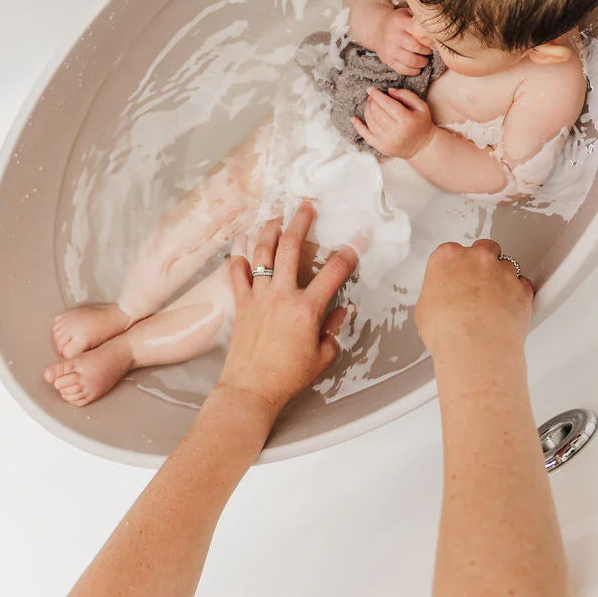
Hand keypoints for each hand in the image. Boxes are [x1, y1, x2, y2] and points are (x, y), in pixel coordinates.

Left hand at [218, 202, 356, 413]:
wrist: (250, 390)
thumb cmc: (288, 377)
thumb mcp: (322, 356)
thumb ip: (334, 329)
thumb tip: (343, 309)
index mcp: (307, 309)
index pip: (334, 271)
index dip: (351, 251)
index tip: (361, 235)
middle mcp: (282, 295)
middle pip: (292, 247)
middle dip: (301, 221)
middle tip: (307, 205)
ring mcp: (258, 296)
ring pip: (262, 252)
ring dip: (270, 229)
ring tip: (276, 214)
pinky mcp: (241, 303)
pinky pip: (236, 272)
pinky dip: (238, 254)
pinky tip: (241, 240)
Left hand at [351, 87, 435, 158]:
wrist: (422, 147)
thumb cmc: (421, 124)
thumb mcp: (421, 106)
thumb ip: (407, 95)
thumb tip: (388, 91)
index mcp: (406, 120)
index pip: (387, 104)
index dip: (377, 95)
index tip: (370, 89)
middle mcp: (395, 131)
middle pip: (377, 112)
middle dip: (372, 102)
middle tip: (371, 96)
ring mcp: (387, 141)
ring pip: (371, 121)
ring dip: (367, 110)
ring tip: (369, 104)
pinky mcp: (381, 147)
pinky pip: (365, 135)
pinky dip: (358, 126)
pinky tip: (354, 118)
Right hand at [376, 7, 431, 75]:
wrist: (377, 29)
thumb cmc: (398, 22)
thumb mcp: (406, 13)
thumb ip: (420, 17)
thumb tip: (439, 25)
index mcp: (400, 22)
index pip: (419, 32)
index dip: (430, 37)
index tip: (434, 39)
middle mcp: (394, 36)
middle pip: (417, 47)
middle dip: (427, 51)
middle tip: (430, 50)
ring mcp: (390, 49)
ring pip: (412, 61)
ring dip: (422, 62)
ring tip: (425, 59)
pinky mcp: (387, 60)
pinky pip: (403, 70)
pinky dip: (414, 71)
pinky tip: (418, 67)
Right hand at [414, 239, 533, 365]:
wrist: (474, 348)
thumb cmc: (448, 330)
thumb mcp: (424, 309)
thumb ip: (435, 294)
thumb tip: (438, 302)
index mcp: (448, 257)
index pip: (452, 251)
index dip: (455, 267)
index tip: (454, 279)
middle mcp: (477, 258)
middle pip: (483, 249)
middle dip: (481, 264)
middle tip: (475, 285)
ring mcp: (502, 271)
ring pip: (506, 265)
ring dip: (501, 278)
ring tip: (493, 301)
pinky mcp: (522, 287)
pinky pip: (523, 284)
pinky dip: (518, 293)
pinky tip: (507, 307)